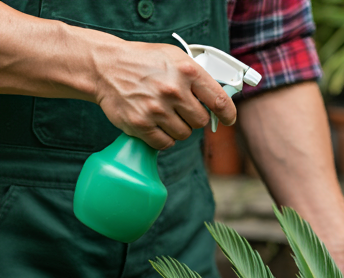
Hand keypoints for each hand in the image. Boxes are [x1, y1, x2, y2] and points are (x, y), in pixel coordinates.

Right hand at [94, 41, 236, 149]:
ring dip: (177, 128)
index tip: (229, 119)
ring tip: (164, 113)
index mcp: (186, 71)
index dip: (228, 114)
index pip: (219, 100)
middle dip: (193, 118)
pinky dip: (163, 138)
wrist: (105, 67)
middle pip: (200, 121)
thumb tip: (218, 100)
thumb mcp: (174, 58)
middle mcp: (173, 90)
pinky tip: (155, 124)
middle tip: (180, 109)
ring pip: (184, 134)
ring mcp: (157, 108)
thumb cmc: (143, 62)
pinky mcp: (142, 124)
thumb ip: (197, 77)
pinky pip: (165, 143)